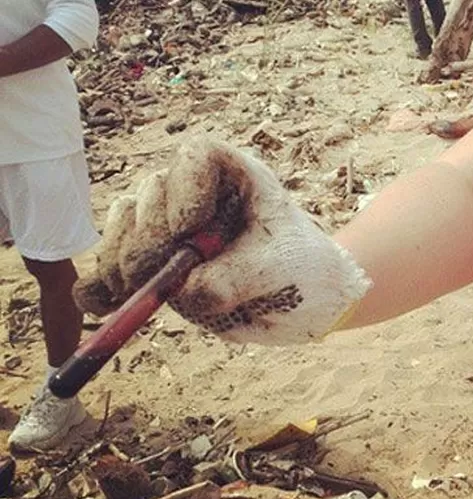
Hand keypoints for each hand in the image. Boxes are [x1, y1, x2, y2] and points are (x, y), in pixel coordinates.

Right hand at [74, 141, 370, 344]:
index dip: (185, 188)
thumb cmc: (305, 272)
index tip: (189, 229)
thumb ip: (233, 278)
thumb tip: (183, 290)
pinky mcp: (155, 260)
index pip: (198, 156)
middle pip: (153, 193)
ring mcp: (171, 225)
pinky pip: (114, 261)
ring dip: (120, 259)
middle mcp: (199, 194)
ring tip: (132, 292)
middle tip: (157, 276)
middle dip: (148, 237)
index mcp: (237, 178)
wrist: (306, 303)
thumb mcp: (278, 273)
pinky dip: (103, 283)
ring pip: (127, 222)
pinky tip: (104, 304)